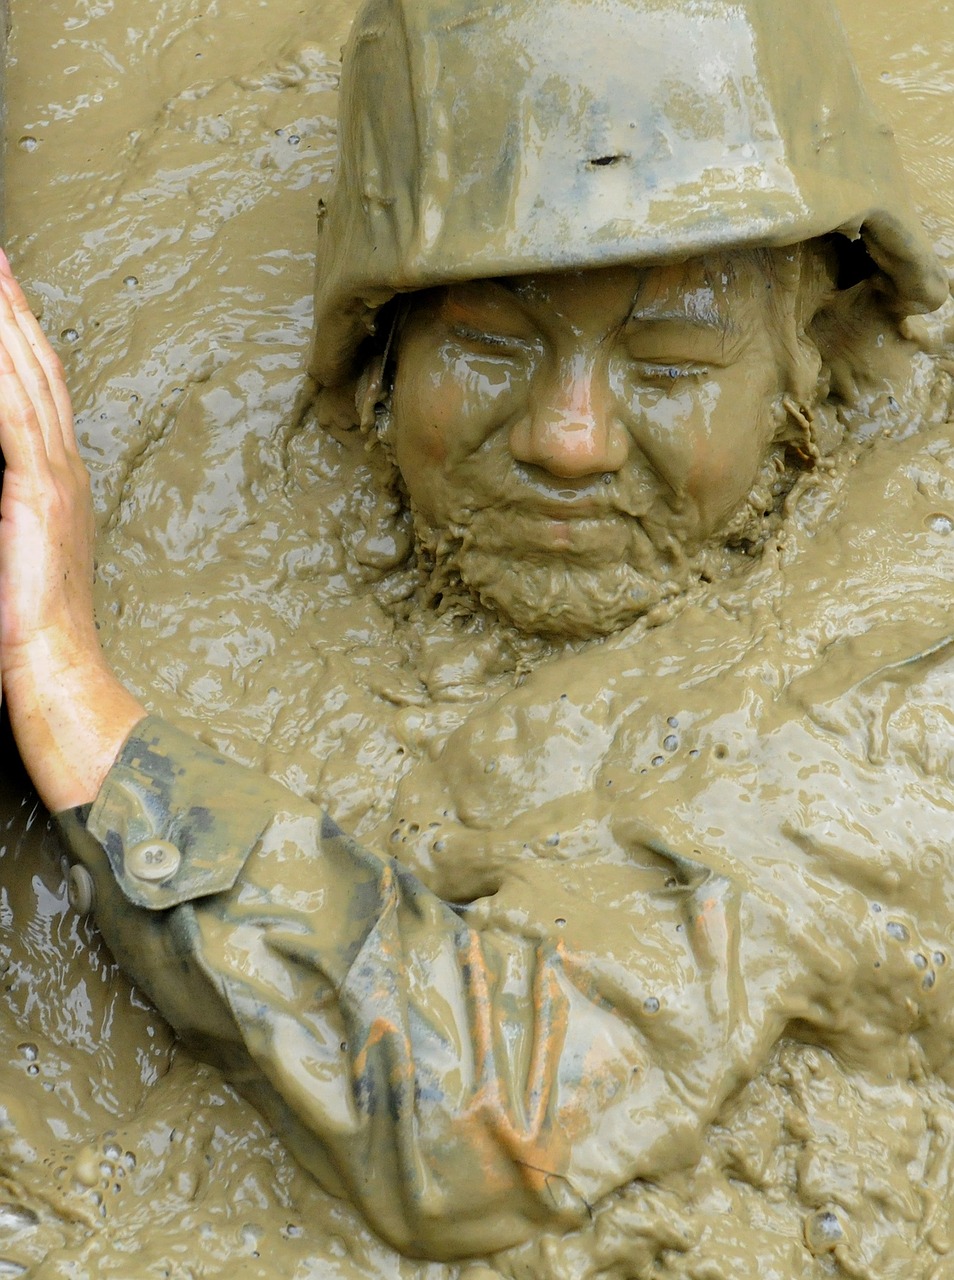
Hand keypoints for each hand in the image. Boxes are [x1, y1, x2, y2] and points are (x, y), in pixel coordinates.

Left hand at [0, 250, 143, 810]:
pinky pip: (15, 414)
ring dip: (7, 322)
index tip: (3, 295)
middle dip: (13, 308)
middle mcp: (64, 468)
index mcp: (60, 480)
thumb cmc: (31, 624)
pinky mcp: (36, 491)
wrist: (55, 664)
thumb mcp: (16, 549)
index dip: (21, 337)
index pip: (39, 390)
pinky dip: (3, 368)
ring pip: (28, 378)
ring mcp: (55, 476)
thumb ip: (7, 504)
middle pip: (38, 367)